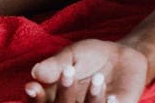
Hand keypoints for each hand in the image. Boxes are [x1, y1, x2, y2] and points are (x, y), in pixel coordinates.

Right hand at [22, 39, 148, 102]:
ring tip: (99, 78)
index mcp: (54, 96)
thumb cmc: (91, 56)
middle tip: (68, 71)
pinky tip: (114, 97)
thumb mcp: (72, 55)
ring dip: (91, 100)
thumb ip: (56, 64)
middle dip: (63, 93)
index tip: (32, 86)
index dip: (33, 98)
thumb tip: (36, 72)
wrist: (122, 58)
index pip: (38, 102)